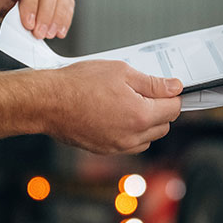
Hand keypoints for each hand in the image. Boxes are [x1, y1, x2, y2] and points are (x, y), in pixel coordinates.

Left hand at [0, 0, 73, 38]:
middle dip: (46, 13)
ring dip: (58, 16)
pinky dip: (64, 17)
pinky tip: (59, 31)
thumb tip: (28, 25)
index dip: (32, 3)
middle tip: (39, 34)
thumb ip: (8, 10)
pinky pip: (65, 0)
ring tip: (50, 35)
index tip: (28, 25)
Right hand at [45, 61, 182, 153]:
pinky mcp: (105, 150)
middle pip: (163, 126)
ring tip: (128, 103)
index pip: (173, 108)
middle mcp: (132, 136)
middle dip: (160, 109)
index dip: (172, 95)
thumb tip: (174, 87)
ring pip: (147, 138)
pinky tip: (116, 115)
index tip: (167, 88)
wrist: (48, 102)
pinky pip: (129, 144)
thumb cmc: (78, 84)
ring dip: (146, 123)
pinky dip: (130, 132)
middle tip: (144, 92)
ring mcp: (118, 146)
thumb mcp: (121, 72)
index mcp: (141, 115)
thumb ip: (152, 83)